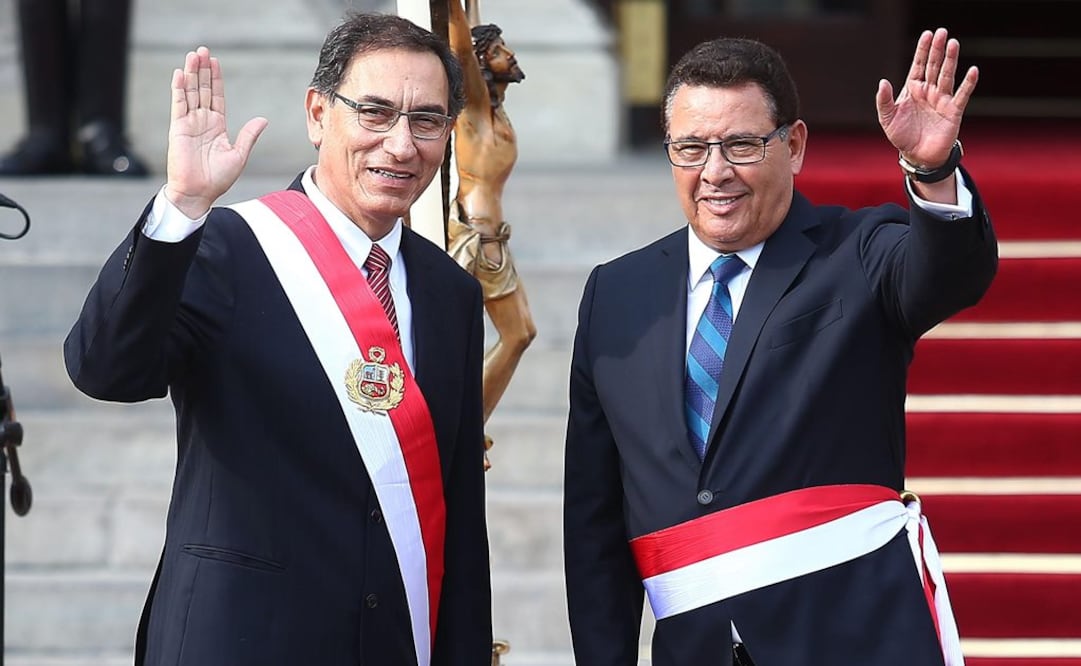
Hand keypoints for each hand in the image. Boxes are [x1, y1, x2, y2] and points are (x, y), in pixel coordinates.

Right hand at [164, 47, 267, 218]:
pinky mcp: (178, 128)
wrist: (198, 193)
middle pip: (202, 89)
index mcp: (218, 126)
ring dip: (191, 74)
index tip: (215, 62)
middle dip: (203, 70)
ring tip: (193, 55)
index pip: (216, 97)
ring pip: (190, 93)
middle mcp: (203, 121)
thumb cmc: (218, 179)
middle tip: (203, 50)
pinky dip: (179, 89)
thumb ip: (249, 135)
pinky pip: (178, 104)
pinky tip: (180, 74)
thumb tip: (263, 119)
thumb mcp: (239, 155)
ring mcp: (190, 123)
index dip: (216, 79)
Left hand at [875, 28, 977, 168]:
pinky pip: (962, 94)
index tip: (927, 34)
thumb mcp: (887, 118)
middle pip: (934, 66)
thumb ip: (884, 100)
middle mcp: (928, 91)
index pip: (918, 65)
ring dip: (950, 60)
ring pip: (947, 76)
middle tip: (942, 32)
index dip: (922, 50)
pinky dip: (968, 83)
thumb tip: (882, 81)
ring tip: (953, 43)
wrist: (917, 156)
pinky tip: (973, 70)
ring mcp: (941, 99)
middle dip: (937, 49)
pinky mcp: (953, 111)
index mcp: (912, 89)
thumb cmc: (902, 136)